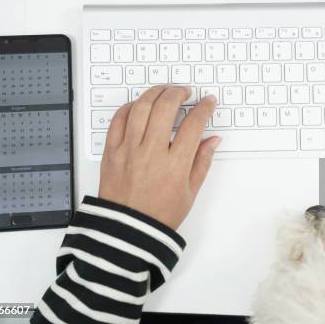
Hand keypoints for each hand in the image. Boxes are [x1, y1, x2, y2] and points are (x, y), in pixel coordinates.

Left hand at [98, 86, 218, 229]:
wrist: (127, 232)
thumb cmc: (160, 215)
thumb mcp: (190, 191)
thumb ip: (202, 161)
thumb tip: (213, 140)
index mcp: (175, 165)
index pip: (193, 124)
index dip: (204, 108)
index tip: (208, 102)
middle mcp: (151, 153)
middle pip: (165, 108)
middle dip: (178, 93)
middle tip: (185, 92)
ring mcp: (129, 150)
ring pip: (141, 108)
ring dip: (155, 93)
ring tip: (164, 91)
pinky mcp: (111, 152)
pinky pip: (118, 120)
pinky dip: (129, 107)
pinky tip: (140, 106)